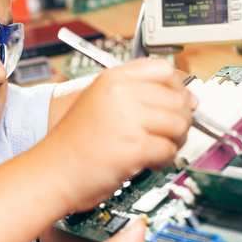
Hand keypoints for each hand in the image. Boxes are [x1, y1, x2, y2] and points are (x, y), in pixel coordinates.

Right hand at [47, 58, 196, 212]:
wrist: (52, 172)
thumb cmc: (74, 144)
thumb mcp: (102, 103)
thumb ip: (139, 95)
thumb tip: (189, 99)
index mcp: (113, 78)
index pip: (164, 69)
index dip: (177, 88)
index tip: (178, 102)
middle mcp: (121, 93)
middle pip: (178, 98)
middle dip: (180, 120)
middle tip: (168, 134)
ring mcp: (128, 119)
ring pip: (179, 124)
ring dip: (175, 141)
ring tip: (158, 149)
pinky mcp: (134, 146)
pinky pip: (169, 149)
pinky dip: (164, 160)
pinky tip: (149, 162)